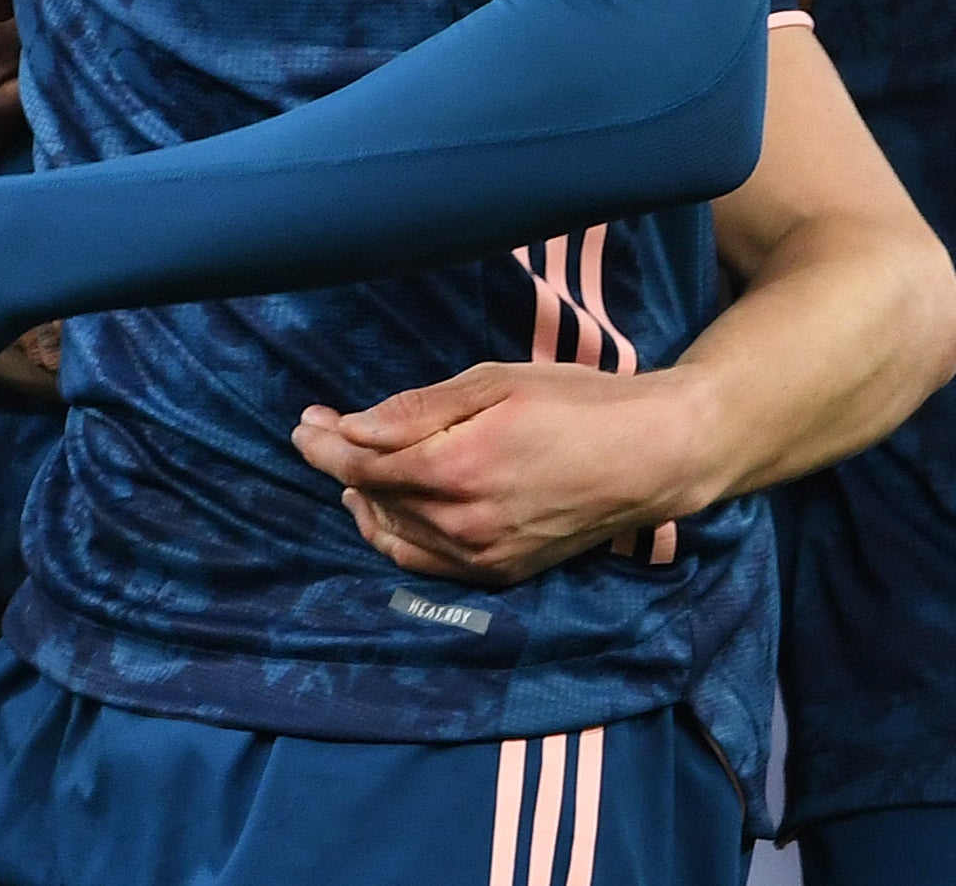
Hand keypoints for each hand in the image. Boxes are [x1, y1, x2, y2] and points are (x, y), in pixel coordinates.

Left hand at [291, 360, 718, 588]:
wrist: (651, 457)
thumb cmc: (574, 404)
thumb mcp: (491, 383)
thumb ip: (416, 410)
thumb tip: (352, 427)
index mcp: (455, 469)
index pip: (362, 464)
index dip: (323, 443)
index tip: (304, 422)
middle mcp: (462, 523)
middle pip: (372, 497)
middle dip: (337, 462)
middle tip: (319, 431)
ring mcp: (482, 555)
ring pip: (394, 535)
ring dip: (362, 501)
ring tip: (348, 469)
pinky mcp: (502, 572)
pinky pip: (427, 562)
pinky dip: (396, 536)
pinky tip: (386, 511)